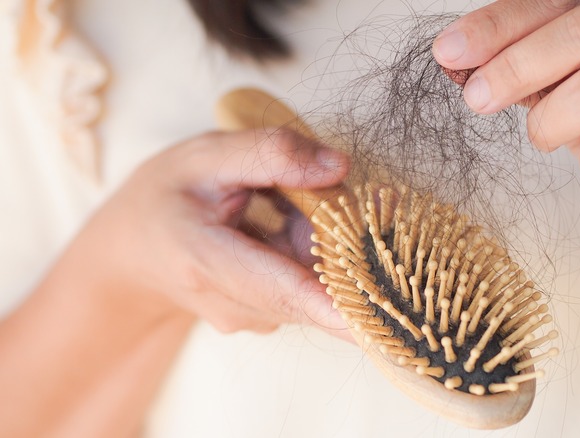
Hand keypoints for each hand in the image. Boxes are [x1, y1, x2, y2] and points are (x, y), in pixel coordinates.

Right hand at [71, 128, 351, 338]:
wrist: (135, 246)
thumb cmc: (168, 194)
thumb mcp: (207, 155)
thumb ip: (271, 154)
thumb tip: (339, 167)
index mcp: (205, 260)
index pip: (279, 288)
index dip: (332, 304)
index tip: (373, 320)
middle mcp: (233, 304)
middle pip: (314, 283)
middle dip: (347, 241)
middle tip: (356, 191)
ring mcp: (253, 317)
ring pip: (319, 284)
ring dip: (327, 241)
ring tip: (281, 200)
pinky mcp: (269, 316)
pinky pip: (313, 286)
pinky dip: (318, 251)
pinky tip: (284, 219)